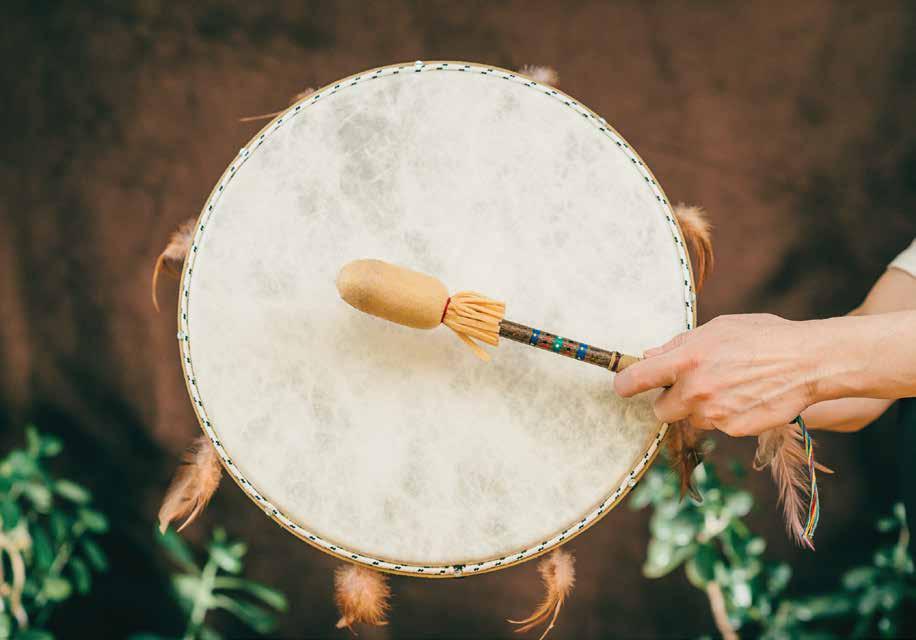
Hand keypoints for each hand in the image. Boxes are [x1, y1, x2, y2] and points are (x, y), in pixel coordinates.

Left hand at [614, 314, 822, 436]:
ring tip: (730, 385)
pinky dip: (726, 416)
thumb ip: (678, 345)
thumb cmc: (763, 337)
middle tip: (691, 385)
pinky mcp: (733, 429)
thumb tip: (648, 356)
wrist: (809, 362)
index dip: (625, 384)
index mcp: (687, 358)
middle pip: (660, 409)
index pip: (637, 379)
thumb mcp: (718, 329)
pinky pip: (718, 426)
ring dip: (701, 407)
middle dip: (670, 400)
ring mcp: (715, 412)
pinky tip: (746, 397)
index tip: (622, 386)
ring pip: (692, 418)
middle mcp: (696, 389)